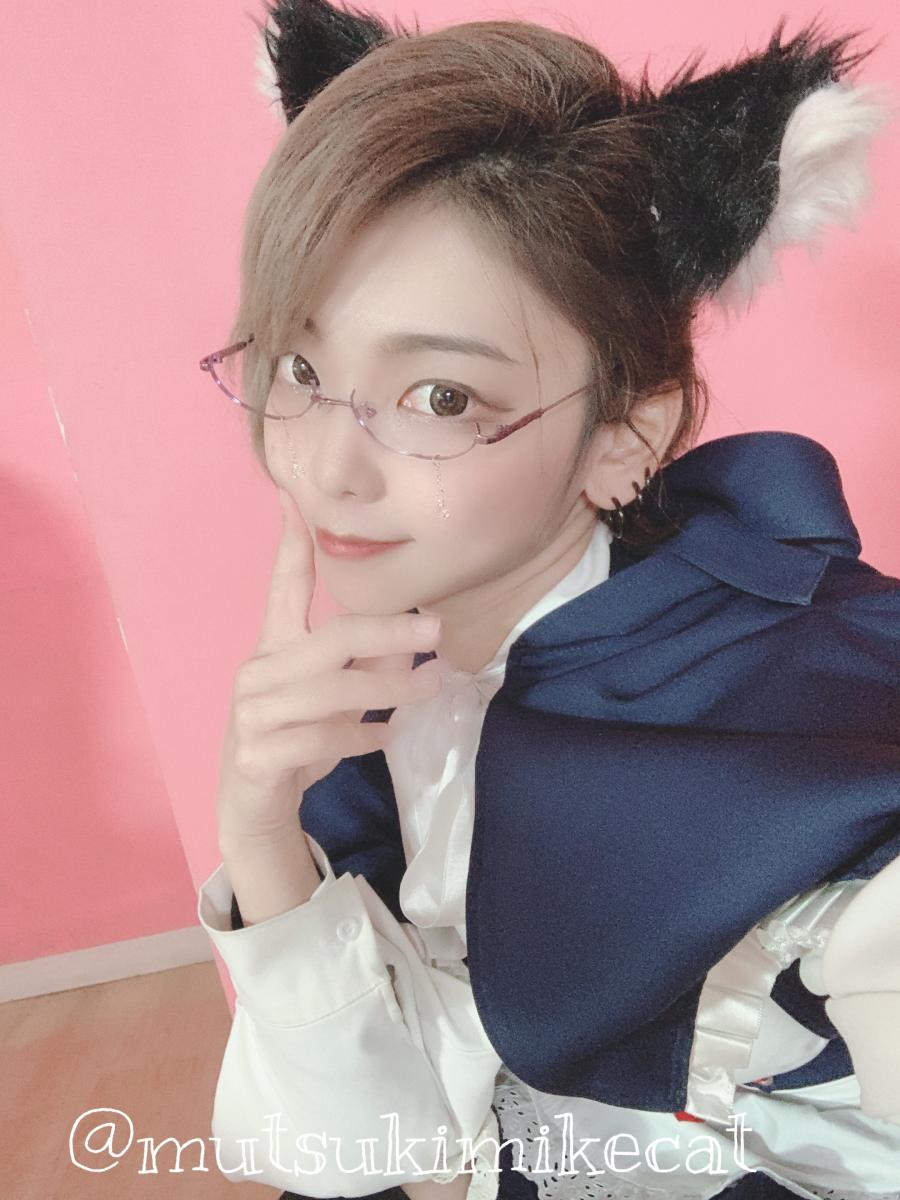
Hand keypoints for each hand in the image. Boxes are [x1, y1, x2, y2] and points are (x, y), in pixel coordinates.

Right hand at [216, 488, 442, 843]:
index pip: (282, 587)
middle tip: (436, 630)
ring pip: (332, 691)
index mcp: (274, 648)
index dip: (289, 543)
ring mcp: (252, 713)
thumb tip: (414, 637)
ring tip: (431, 686)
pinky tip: (386, 737)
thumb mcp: (337, 699)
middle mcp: (258, 672)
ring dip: (390, 689)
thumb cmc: (296, 740)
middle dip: (389, 631)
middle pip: (332, 639)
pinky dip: (360, 737)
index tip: (291, 494)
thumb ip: (369, 664)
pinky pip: (320, 738)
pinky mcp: (257, 754)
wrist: (253, 807)